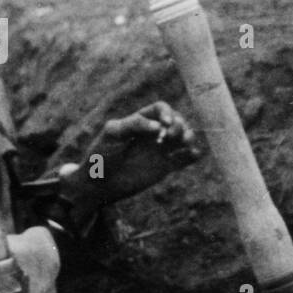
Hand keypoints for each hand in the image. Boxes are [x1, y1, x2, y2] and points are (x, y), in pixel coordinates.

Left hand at [62, 101, 200, 211]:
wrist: (98, 184)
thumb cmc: (100, 155)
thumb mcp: (112, 134)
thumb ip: (134, 125)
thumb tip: (158, 127)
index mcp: (140, 121)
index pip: (160, 109)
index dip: (167, 112)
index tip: (164, 125)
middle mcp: (153, 134)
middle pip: (176, 121)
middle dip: (179, 125)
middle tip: (169, 136)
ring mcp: (160, 150)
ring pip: (183, 138)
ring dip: (189, 136)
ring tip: (186, 143)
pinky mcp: (164, 167)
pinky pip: (184, 159)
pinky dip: (193, 155)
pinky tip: (194, 154)